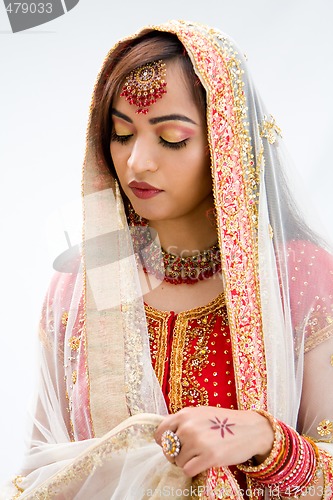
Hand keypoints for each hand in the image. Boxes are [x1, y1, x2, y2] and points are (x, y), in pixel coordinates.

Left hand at [155, 407, 273, 476]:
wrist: (250, 429)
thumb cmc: (223, 422)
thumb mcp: (200, 413)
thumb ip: (182, 421)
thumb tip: (164, 437)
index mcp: (185, 414)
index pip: (160, 433)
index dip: (165, 442)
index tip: (173, 446)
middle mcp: (188, 427)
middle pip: (169, 450)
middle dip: (176, 455)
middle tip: (189, 453)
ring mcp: (198, 442)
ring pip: (178, 462)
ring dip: (187, 462)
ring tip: (200, 456)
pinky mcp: (208, 457)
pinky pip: (188, 470)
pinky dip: (193, 470)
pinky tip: (203, 463)